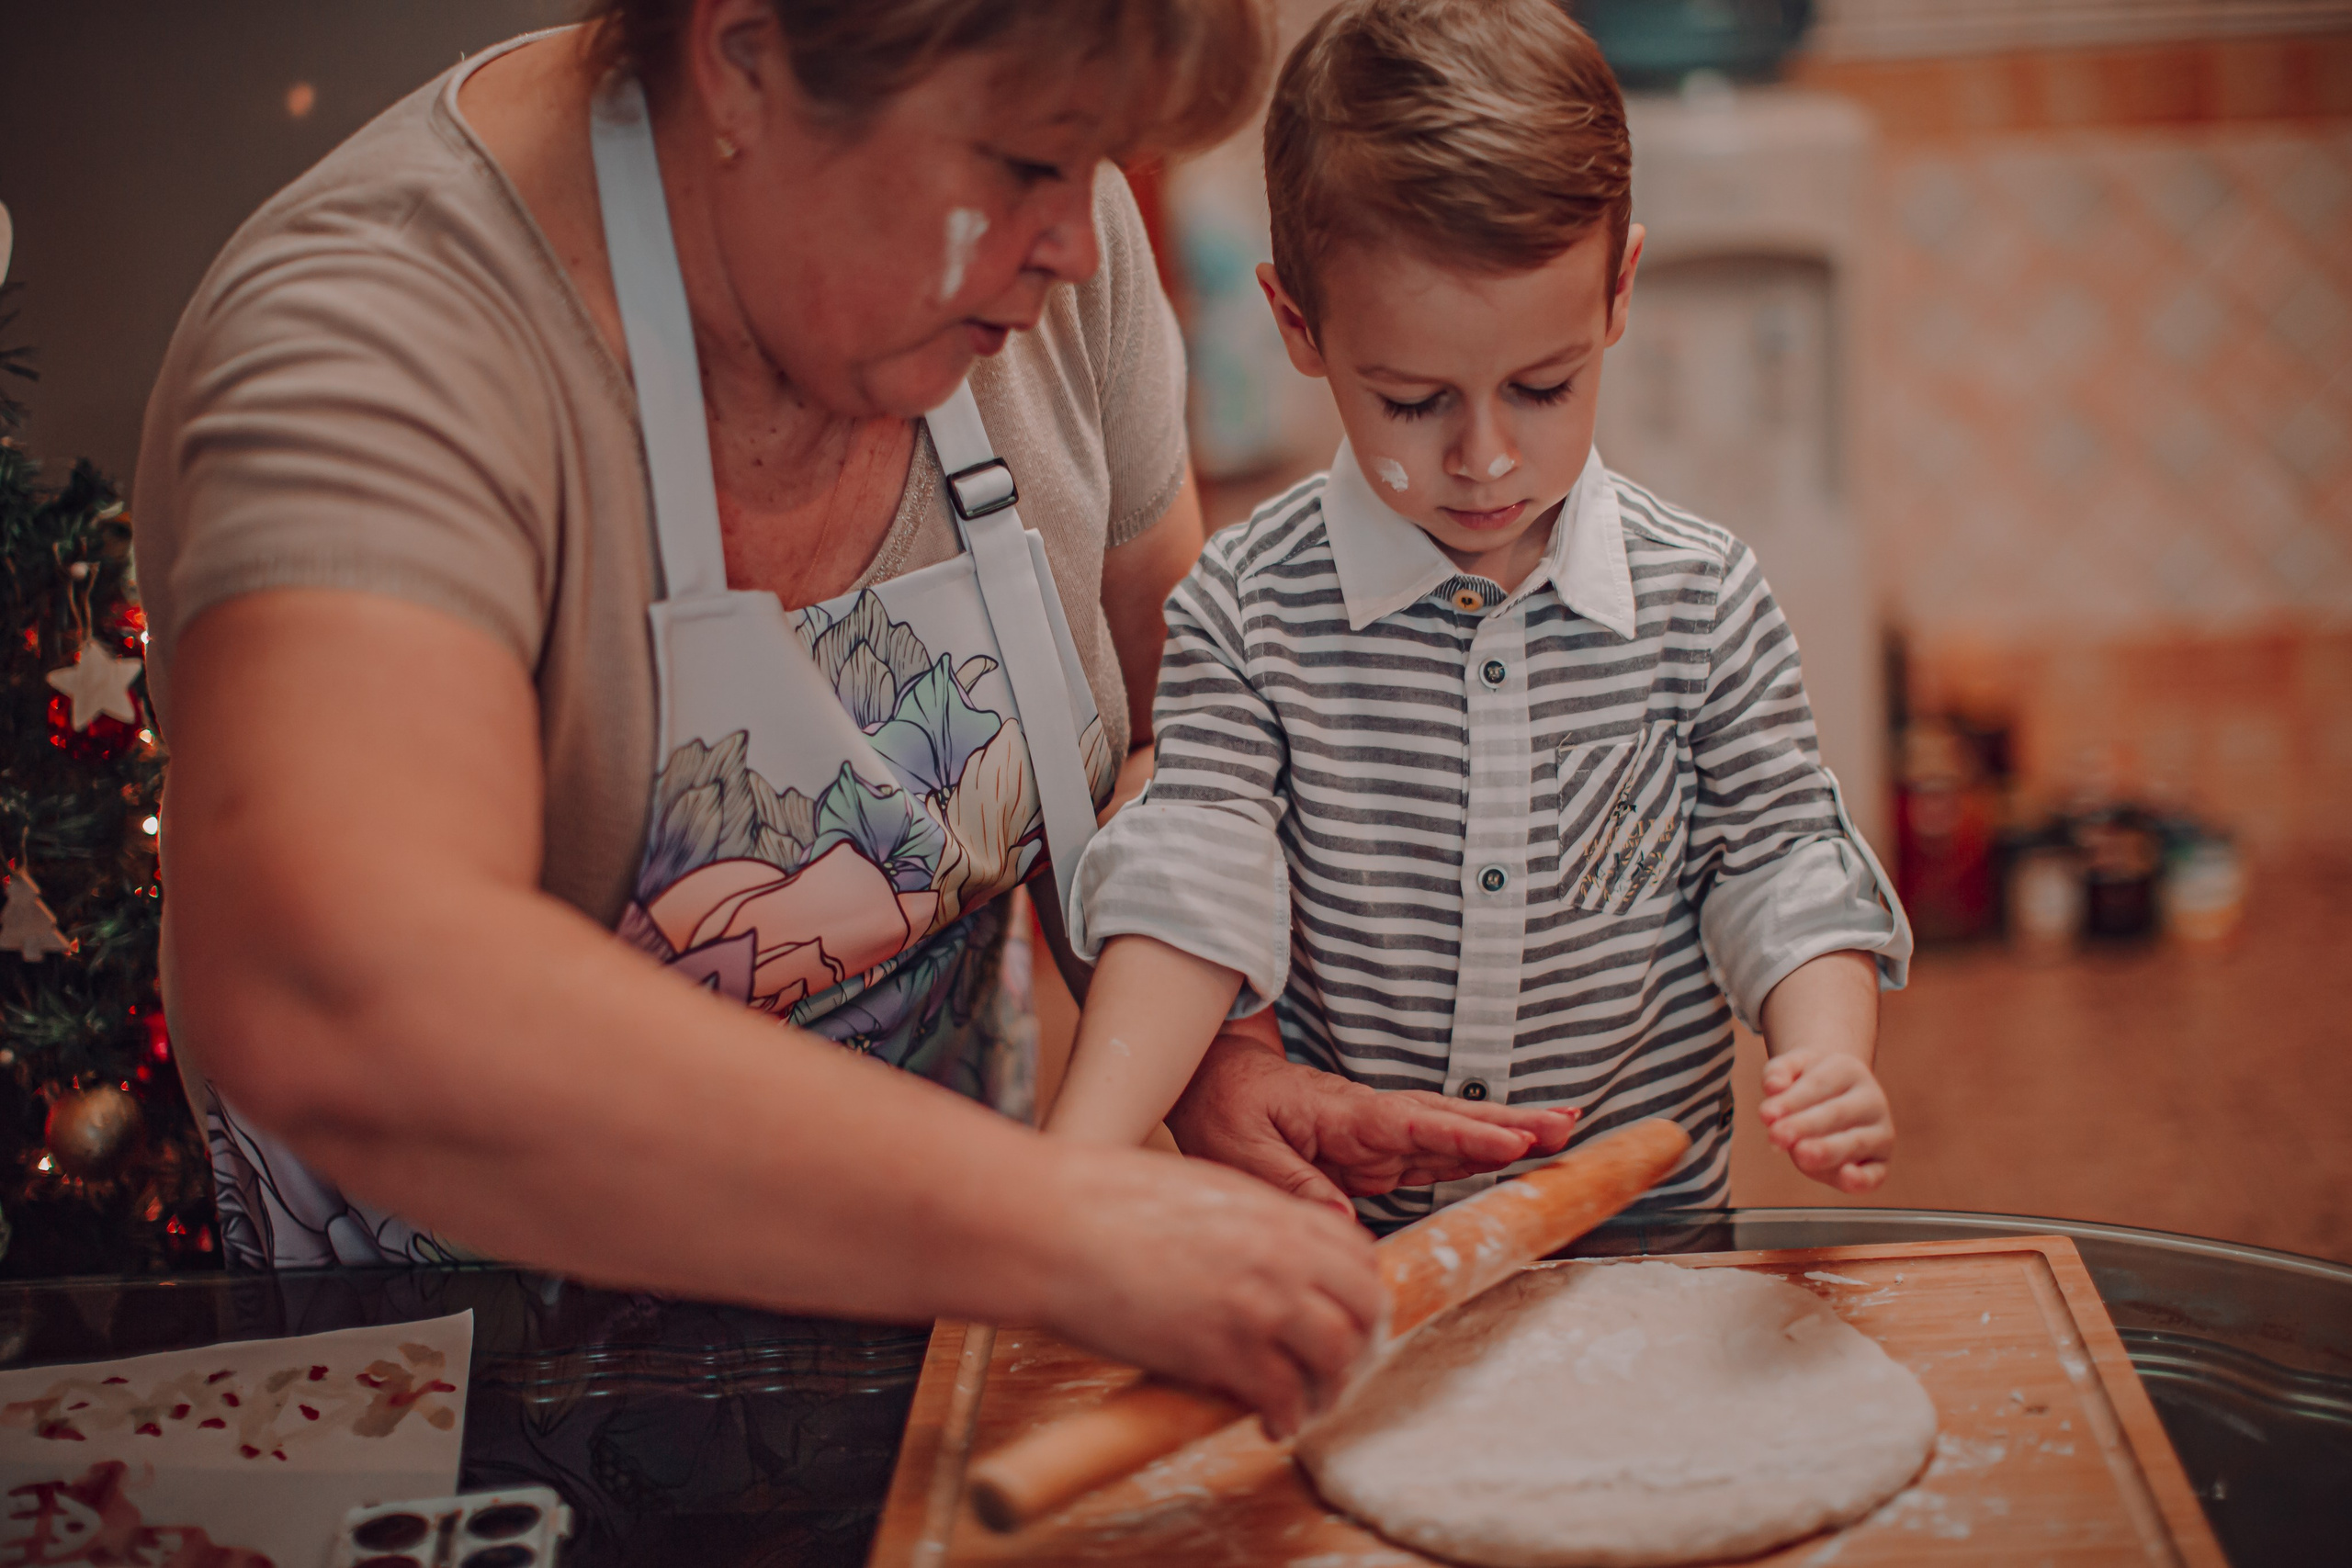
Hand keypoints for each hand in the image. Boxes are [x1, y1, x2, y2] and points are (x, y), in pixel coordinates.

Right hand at [1036, 1141, 1382, 1437]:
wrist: (1053, 1226)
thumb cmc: (1102, 1202)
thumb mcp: (1198, 1188)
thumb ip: (1244, 1221)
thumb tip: (1258, 1253)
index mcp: (1272, 1210)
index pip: (1356, 1252)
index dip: (1358, 1287)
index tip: (1346, 1310)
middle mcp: (1280, 1255)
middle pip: (1364, 1305)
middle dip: (1361, 1340)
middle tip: (1341, 1365)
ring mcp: (1257, 1305)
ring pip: (1338, 1356)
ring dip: (1330, 1388)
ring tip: (1309, 1404)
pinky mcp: (1223, 1354)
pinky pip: (1283, 1399)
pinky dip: (1285, 1418)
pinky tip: (1271, 1423)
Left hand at [1167, 1022, 1576, 1212]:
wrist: (1215, 1081)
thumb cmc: (1226, 1109)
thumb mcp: (1242, 1150)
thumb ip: (1294, 1185)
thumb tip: (1345, 1223)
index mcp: (1344, 1116)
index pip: (1414, 1125)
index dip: (1464, 1136)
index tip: (1513, 1141)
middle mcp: (1373, 1121)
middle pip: (1449, 1121)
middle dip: (1509, 1124)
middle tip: (1567, 1127)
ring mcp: (1380, 1135)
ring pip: (1451, 1134)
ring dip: (1505, 1134)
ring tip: (1562, 1133)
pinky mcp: (1378, 1153)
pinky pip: (1435, 1153)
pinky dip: (1475, 1152)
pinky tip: (1513, 1153)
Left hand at [1759, 1047, 1892, 1192]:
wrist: (1837, 1098)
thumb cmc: (1808, 1085)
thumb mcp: (1791, 1069)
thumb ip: (1778, 1072)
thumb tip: (1773, 1086)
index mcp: (1849, 1071)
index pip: (1818, 1084)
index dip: (1791, 1101)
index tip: (1766, 1115)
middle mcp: (1871, 1100)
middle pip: (1836, 1113)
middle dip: (1804, 1126)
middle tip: (1776, 1135)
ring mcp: (1880, 1132)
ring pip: (1855, 1142)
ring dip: (1827, 1149)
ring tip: (1801, 1153)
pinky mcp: (1879, 1163)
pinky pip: (1875, 1174)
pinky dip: (1863, 1179)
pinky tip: (1846, 1177)